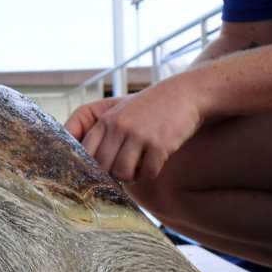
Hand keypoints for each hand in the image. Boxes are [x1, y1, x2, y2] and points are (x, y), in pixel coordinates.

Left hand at [65, 80, 203, 181]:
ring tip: (138, 169)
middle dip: (111, 174)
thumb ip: (105, 131)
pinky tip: (154, 164)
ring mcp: (139, 135)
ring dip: (130, 177)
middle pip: (102, 166)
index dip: (89, 166)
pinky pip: (147, 173)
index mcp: (107, 120)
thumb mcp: (122, 111)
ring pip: (122, 173)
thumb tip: (91, 161)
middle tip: (122, 171)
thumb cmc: (151, 107)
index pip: (85, 151)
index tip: (97, 172)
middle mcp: (120, 127)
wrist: (186, 93)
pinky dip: (150, 173)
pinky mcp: (159, 145)